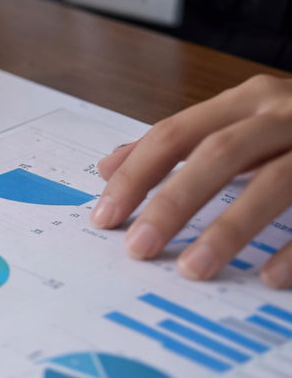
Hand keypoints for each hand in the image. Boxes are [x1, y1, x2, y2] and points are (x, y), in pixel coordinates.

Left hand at [90, 75, 291, 287]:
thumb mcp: (245, 123)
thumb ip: (184, 142)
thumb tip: (108, 165)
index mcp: (249, 100)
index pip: (176, 133)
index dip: (136, 175)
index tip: (104, 217)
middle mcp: (286, 112)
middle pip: (220, 153)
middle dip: (174, 202)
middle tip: (139, 247)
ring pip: (276, 182)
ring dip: (232, 229)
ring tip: (195, 270)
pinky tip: (272, 277)